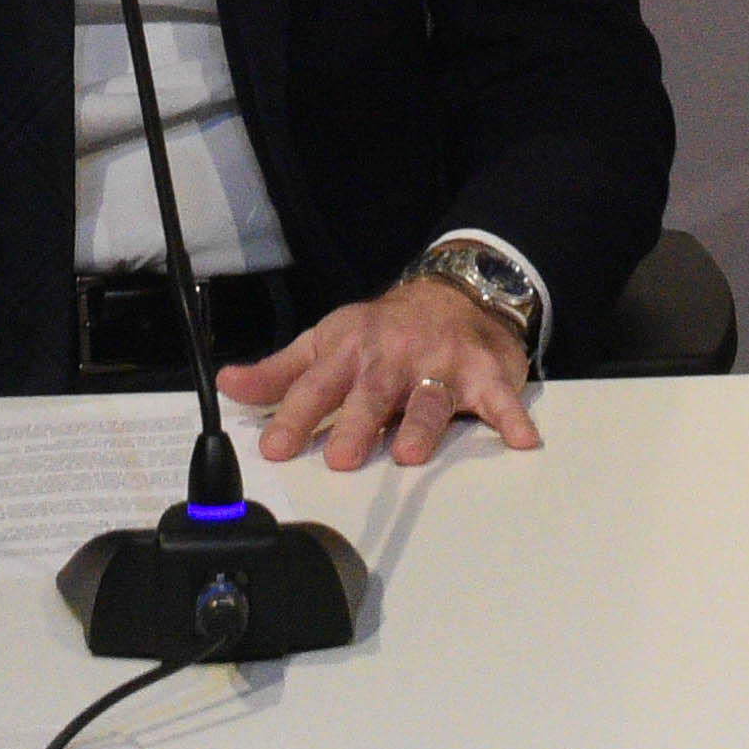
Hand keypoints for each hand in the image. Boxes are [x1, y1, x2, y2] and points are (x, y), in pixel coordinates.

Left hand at [220, 273, 539, 471]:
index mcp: (350, 351)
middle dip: (357, 422)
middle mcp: (393, 357)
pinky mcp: (483, 372)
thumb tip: (227, 386)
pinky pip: (499, 396)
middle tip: (341, 457)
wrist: (454, 291)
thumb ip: (279, 372)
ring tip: (410, 454)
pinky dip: (512, 415)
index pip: (316, 386)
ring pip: (429, 397)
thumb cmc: (383, 329)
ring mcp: (439, 364)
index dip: (293, 416)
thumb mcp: (325, 341)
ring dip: (421, 424)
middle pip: (373, 392)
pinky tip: (521, 439)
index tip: (274, 447)